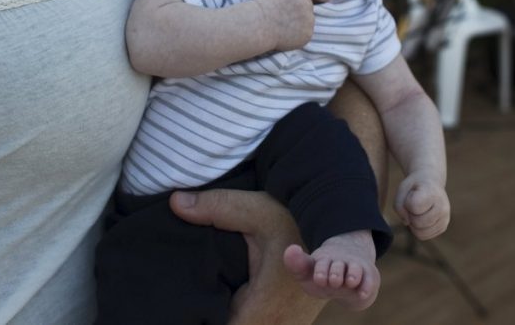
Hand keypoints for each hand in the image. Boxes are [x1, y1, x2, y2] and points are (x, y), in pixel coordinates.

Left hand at [170, 189, 324, 324]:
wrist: (339, 232)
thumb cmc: (297, 222)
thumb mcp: (256, 211)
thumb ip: (216, 207)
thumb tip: (175, 202)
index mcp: (263, 309)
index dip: (202, 321)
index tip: (188, 308)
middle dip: (212, 317)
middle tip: (196, 298)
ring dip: (229, 316)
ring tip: (211, 297)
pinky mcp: (286, 322)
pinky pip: (255, 323)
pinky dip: (239, 314)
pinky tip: (229, 298)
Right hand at [255, 0, 313, 50]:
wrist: (258, 25)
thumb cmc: (261, 7)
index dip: (289, 2)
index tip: (280, 8)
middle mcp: (307, 1)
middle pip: (306, 6)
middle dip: (297, 12)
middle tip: (282, 19)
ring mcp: (309, 18)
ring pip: (307, 20)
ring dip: (299, 23)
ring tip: (284, 27)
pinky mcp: (308, 32)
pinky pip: (306, 33)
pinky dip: (299, 35)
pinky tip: (287, 35)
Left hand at [394, 173, 449, 240]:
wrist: (431, 183)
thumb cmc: (415, 187)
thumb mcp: (402, 189)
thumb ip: (399, 206)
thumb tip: (407, 223)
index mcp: (433, 193)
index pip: (414, 206)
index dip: (407, 202)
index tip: (412, 194)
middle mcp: (442, 206)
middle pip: (417, 223)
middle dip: (410, 215)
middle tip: (414, 205)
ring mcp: (445, 218)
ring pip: (420, 233)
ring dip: (414, 224)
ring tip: (418, 212)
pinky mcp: (443, 227)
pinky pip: (424, 236)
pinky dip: (419, 229)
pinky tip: (423, 217)